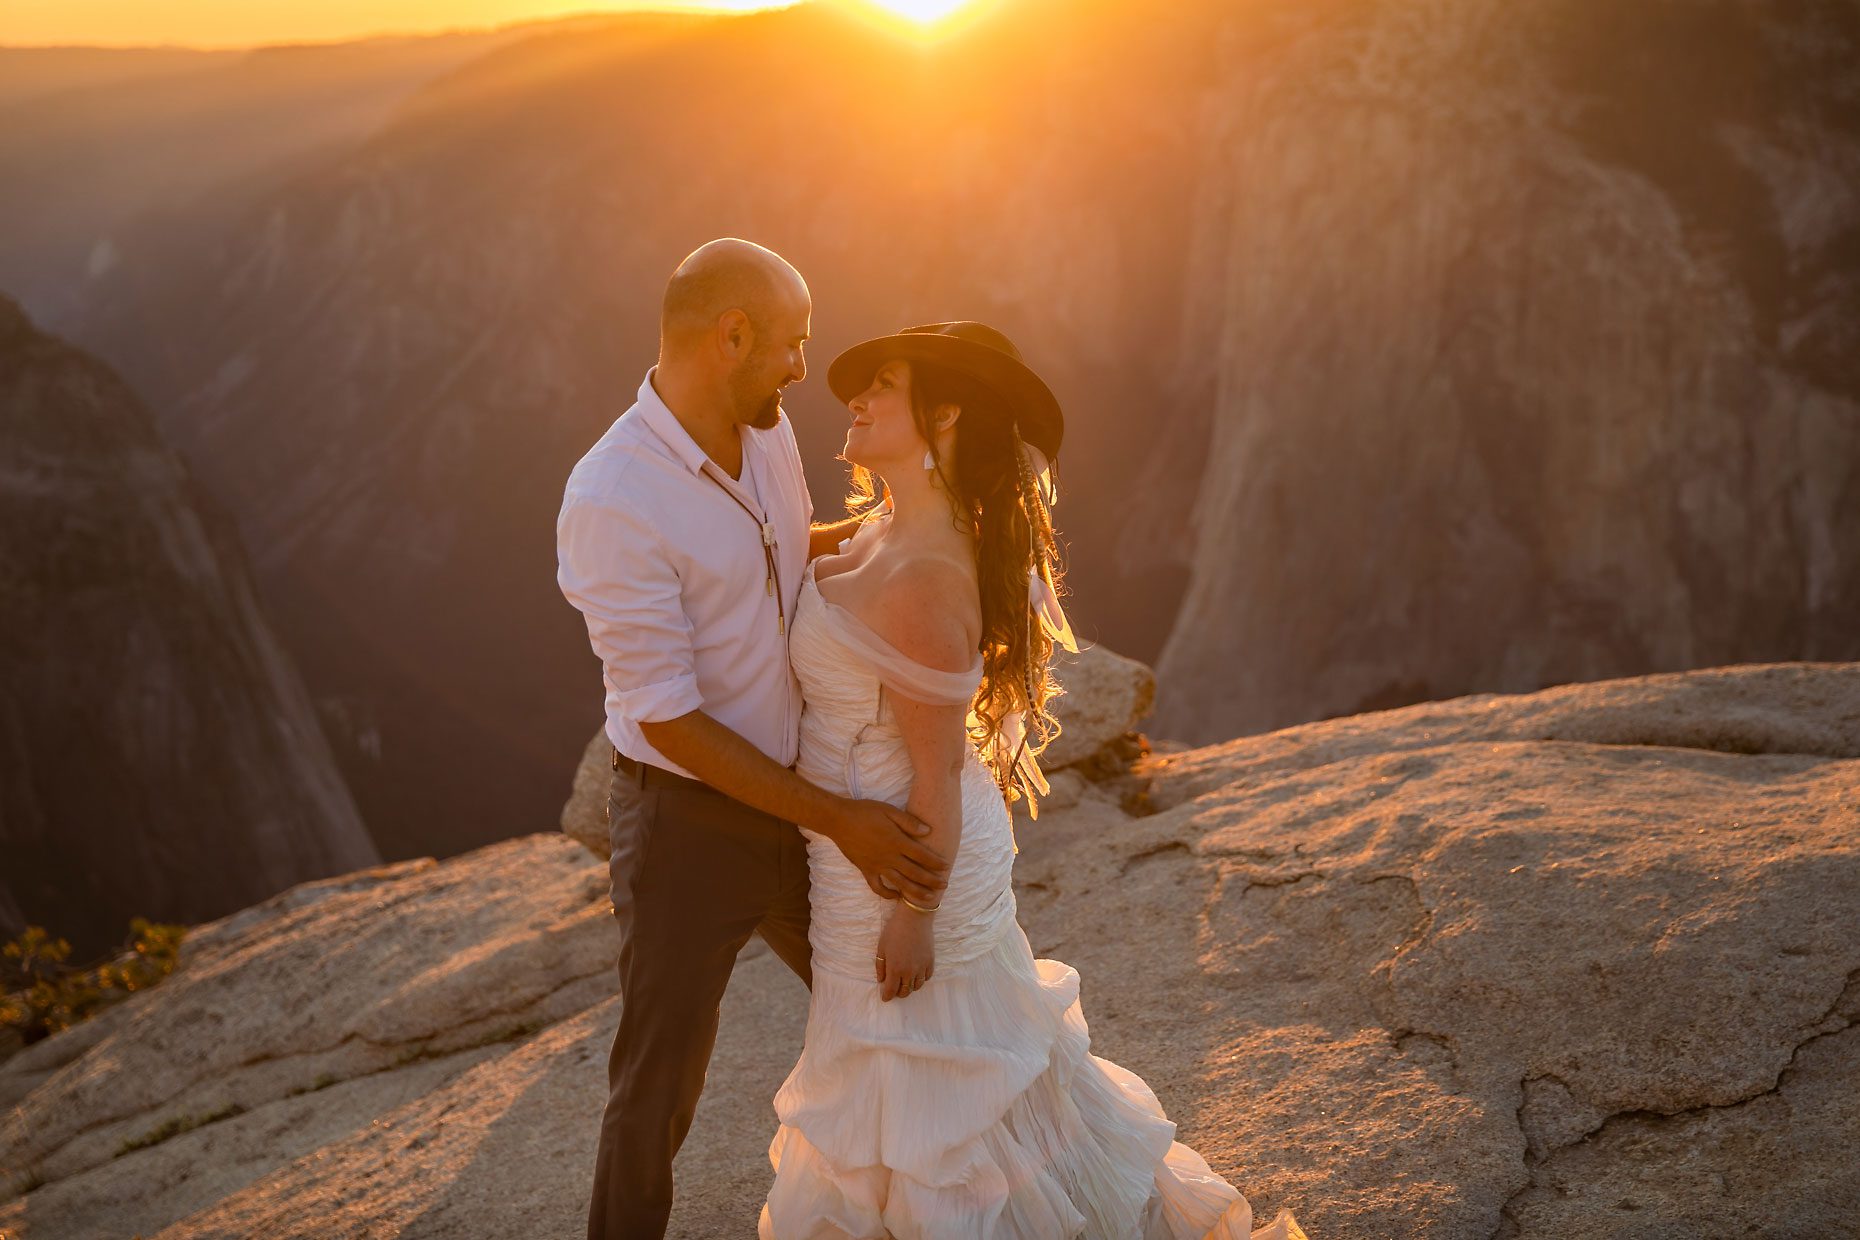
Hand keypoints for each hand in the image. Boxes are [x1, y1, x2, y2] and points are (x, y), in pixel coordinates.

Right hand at [828, 799, 949, 903]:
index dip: (935, 862)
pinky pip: (878, 887)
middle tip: (944, 885)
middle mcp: (889, 857)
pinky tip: (896, 896)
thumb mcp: (889, 811)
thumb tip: (928, 831)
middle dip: (931, 880)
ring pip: (900, 884)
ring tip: (928, 898)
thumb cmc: (865, 812)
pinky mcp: (866, 870)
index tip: (946, 867)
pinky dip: (887, 894)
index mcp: (897, 841)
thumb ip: (909, 822)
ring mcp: (877, 866)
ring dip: (915, 892)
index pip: (922, 855)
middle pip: (915, 873)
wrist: (838, 820)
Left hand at [875, 903, 934, 1000]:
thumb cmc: (894, 930)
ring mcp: (921, 968)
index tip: (885, 997)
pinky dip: (921, 980)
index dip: (887, 996)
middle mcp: (909, 972)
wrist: (914, 918)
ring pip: (916, 986)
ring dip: (910, 988)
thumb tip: (881, 980)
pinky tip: (916, 976)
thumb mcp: (882, 947)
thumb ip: (880, 966)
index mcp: (895, 969)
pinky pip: (926, 977)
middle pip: (905, 991)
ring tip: (905, 983)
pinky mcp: (930, 962)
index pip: (891, 990)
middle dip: (898, 993)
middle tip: (894, 990)